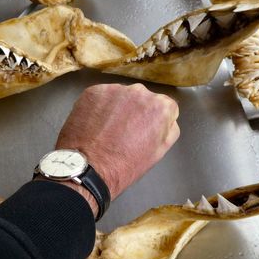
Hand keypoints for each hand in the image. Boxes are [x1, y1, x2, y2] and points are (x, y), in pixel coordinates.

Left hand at [56, 83, 179, 214]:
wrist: (88, 168)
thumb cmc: (125, 165)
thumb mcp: (159, 152)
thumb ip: (169, 129)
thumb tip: (167, 119)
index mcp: (161, 107)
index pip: (165, 106)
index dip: (154, 121)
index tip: (144, 132)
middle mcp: (140, 91)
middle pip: (142, 98)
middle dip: (136, 111)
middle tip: (124, 132)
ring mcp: (115, 90)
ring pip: (120, 96)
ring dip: (117, 108)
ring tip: (107, 130)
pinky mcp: (93, 91)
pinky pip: (101, 97)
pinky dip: (98, 107)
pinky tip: (95, 125)